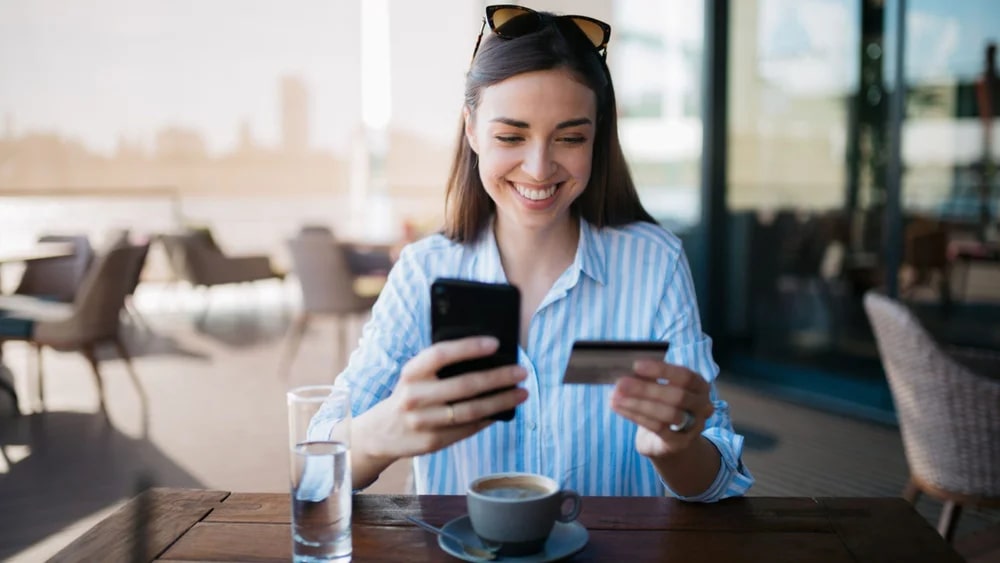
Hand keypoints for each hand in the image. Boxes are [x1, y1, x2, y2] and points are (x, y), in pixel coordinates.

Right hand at [360, 336, 527, 460]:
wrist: (381, 431)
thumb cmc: (410, 393)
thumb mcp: (416, 375)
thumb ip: (441, 367)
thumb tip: (488, 358)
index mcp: (411, 372)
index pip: (440, 354)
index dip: (468, 347)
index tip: (495, 343)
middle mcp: (414, 396)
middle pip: (464, 385)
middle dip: (498, 378)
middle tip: (521, 372)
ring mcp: (422, 422)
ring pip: (470, 411)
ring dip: (501, 402)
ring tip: (521, 393)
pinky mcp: (432, 442)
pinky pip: (467, 429)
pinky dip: (489, 418)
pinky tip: (503, 411)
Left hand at [610, 360, 713, 459]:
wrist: (673, 443)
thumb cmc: (665, 407)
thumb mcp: (659, 390)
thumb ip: (650, 379)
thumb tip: (629, 372)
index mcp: (700, 387)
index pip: (685, 376)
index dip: (662, 370)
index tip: (636, 365)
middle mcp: (702, 406)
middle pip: (677, 396)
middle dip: (646, 389)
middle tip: (620, 383)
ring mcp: (693, 427)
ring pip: (667, 414)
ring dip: (638, 404)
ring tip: (615, 397)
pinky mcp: (679, 443)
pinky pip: (657, 428)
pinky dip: (635, 416)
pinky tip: (618, 407)